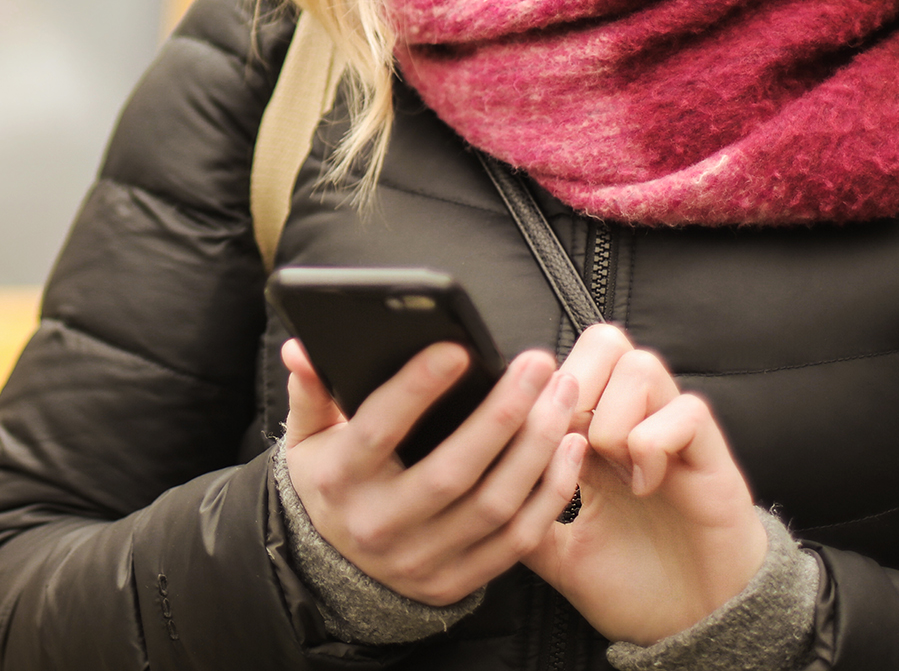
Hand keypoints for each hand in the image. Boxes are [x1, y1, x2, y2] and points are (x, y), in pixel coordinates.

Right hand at [282, 338, 583, 604]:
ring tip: (562, 394)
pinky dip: (549, 493)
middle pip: (451, 471)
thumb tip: (301, 347)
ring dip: (536, 446)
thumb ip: (311, 390)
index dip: (416, 389)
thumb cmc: (331, 481)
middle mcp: (380, 524)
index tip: (457, 348)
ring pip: (493, 505)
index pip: (379, 431)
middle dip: (502, 414)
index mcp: (341, 479)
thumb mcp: (308, 437)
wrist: (331, 570)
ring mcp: (421, 560)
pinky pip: (516, 540)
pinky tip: (568, 446)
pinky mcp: (456, 581)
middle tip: (537, 364)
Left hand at [524, 325, 767, 646]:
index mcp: (596, 435)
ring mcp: (674, 432)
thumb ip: (523, 518)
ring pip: (642, 364)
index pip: (567, 364)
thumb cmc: (634, 585)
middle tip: (572, 439)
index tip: (533, 441)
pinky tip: (646, 485)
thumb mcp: (560, 555)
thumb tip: (471, 495)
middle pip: (605, 340)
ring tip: (611, 467)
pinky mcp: (711, 453)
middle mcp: (635, 420)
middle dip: (577, 381)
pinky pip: (688, 410)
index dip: (543, 392)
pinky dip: (655, 443)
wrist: (696, 628)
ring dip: (613, 415)